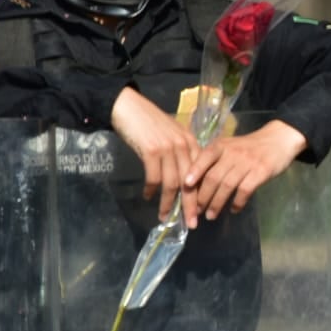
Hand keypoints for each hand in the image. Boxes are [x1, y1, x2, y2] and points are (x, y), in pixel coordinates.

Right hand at [110, 87, 199, 220]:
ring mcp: (168, 148)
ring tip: (164, 217)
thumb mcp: (172, 135)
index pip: (202, 173)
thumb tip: (185, 178)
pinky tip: (148, 197)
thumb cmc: (150, 122)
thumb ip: (181, 153)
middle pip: (190, 182)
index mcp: (191, 142)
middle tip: (190, 224)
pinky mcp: (151, 151)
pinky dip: (151, 190)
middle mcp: (183, 146)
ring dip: (168, 203)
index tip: (200, 211)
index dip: (201, 194)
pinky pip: (154, 177)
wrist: (129, 107)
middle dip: (190, 206)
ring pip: (172, 183)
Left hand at [182, 119, 307, 226]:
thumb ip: (214, 160)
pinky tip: (234, 209)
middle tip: (197, 210)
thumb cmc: (249, 146)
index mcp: (222, 145)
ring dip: (217, 203)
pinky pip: (245, 190)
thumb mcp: (230, 146)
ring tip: (211, 215)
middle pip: (213, 177)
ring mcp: (247, 162)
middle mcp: (233, 153)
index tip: (186, 185)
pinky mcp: (261, 172)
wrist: (279, 139)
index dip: (195, 171)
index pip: (205, 157)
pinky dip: (237, 202)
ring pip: (227, 186)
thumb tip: (195, 184)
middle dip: (203, 196)